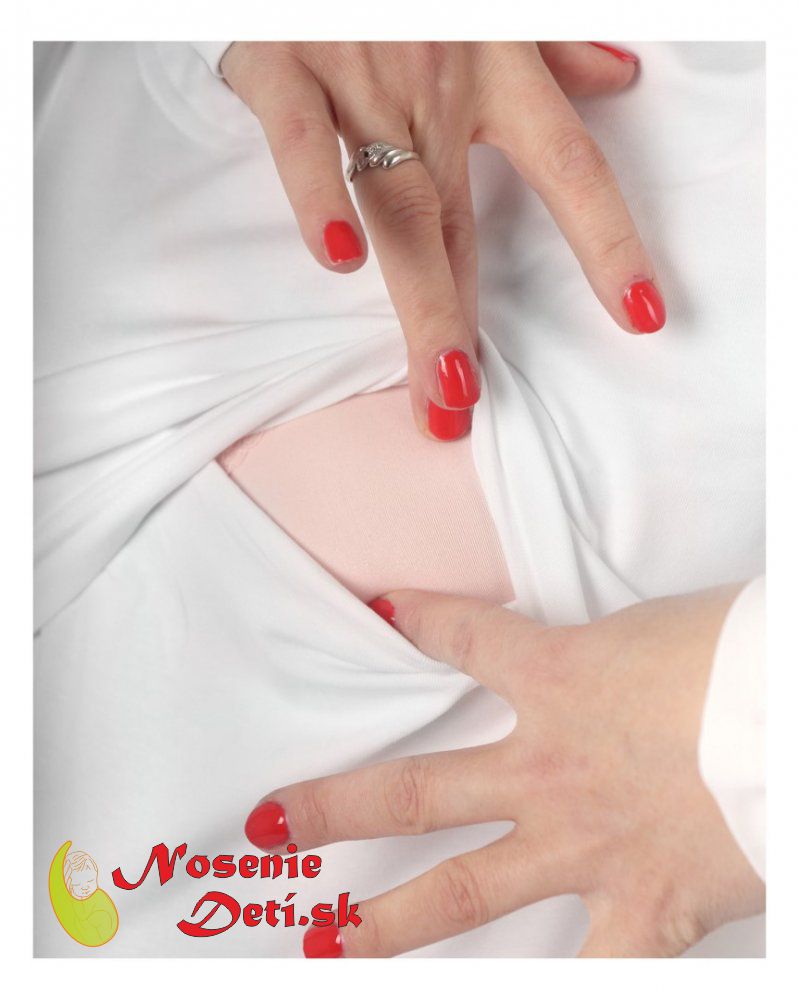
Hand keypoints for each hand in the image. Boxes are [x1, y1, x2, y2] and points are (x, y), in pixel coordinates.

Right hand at [221, 42, 665, 441]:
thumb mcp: (496, 6)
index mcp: (496, 70)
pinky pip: (303, 140)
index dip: (609, 245)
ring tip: (437, 388)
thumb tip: (620, 79)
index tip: (642, 317)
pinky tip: (337, 261)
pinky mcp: (287, 66)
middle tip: (464, 410)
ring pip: (399, 208)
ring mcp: (363, 79)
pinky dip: (316, 194)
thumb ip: (556, 47)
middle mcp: (439, 85)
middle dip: (463, 323)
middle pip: (461, 224)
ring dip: (421, 302)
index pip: (572, 170)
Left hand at [244, 585, 763, 956]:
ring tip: (334, 946)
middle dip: (339, 808)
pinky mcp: (644, 903)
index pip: (462, 633)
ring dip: (394, 925)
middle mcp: (548, 767)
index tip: (383, 611)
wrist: (789, 716)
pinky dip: (565, 983)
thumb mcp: (652, 633)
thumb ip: (606, 655)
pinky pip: (592, 966)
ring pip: (465, 891)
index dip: (417, 617)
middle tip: (275, 824)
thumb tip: (611, 659)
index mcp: (557, 676)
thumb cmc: (738, 654)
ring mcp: (585, 843)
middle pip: (417, 790)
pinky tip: (522, 994)